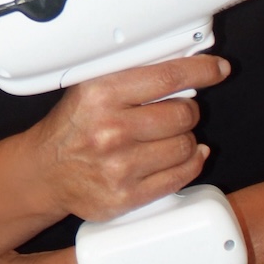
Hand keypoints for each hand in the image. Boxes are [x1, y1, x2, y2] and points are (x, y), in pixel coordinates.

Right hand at [32, 54, 230, 224]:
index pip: (167, 77)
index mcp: (100, 95)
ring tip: (164, 138)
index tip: (218, 69)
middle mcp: (110, 131)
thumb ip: (134, 76)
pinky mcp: (126, 196)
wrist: (45, 173)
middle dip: (185, 111)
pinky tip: (180, 156)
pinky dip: (188, 164)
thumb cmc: (73, 128)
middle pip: (183, 114)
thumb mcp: (92, 88)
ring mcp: (119, 167)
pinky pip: (180, 176)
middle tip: (173, 113)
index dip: (202, 70)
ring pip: (187, 146)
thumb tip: (187, 67)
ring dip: (184, 140)